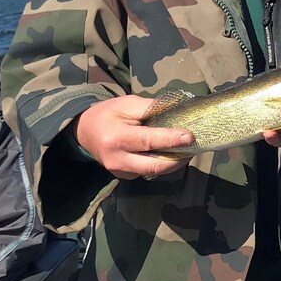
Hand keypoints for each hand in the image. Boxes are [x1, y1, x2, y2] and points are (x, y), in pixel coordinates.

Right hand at [75, 94, 193, 178]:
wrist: (85, 132)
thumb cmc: (109, 114)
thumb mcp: (127, 104)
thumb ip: (151, 108)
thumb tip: (178, 109)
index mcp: (117, 138)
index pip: (148, 141)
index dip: (170, 139)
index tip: (190, 136)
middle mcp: (117, 159)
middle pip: (155, 164)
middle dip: (178, 158)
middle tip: (194, 147)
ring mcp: (120, 171)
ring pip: (154, 171)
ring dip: (174, 162)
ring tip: (187, 150)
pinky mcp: (125, 176)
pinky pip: (148, 171)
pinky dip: (163, 163)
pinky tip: (171, 153)